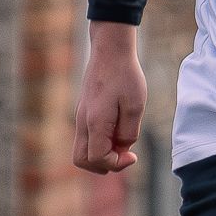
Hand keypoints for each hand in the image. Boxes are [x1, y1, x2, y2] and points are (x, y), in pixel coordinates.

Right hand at [73, 24, 146, 173]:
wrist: (109, 50)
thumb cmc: (125, 76)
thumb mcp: (135, 105)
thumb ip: (128, 132)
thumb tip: (122, 148)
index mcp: (95, 122)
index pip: (98, 158)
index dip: (116, 164)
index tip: (133, 155)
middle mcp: (82, 122)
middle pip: (82, 160)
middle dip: (104, 165)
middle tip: (124, 154)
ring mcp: (80, 117)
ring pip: (81, 151)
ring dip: (100, 155)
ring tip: (121, 142)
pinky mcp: (84, 112)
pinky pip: (86, 138)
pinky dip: (99, 143)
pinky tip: (117, 129)